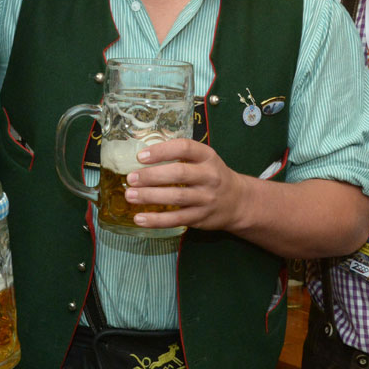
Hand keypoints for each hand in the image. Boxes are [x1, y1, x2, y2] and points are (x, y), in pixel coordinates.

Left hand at [123, 139, 247, 231]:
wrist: (238, 201)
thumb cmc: (212, 176)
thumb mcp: (204, 159)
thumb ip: (180, 156)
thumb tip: (142, 156)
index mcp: (207, 157)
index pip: (184, 148)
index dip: (161, 151)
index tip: (140, 156)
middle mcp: (209, 176)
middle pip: (179, 174)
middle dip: (151, 176)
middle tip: (131, 178)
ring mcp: (206, 198)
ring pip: (176, 197)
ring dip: (150, 197)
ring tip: (130, 196)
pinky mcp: (201, 217)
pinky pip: (176, 219)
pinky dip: (156, 220)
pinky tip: (139, 218)